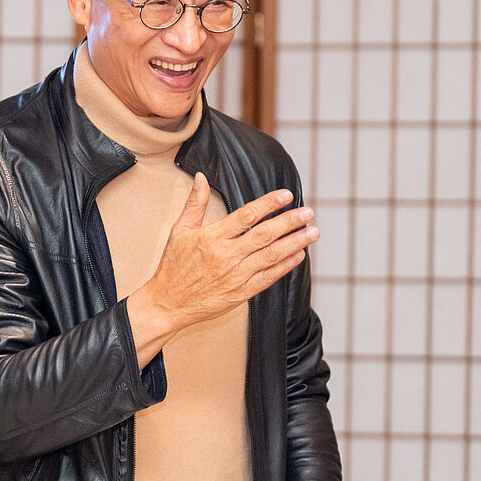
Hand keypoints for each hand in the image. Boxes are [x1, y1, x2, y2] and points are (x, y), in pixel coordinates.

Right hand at [127, 173, 317, 364]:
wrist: (168, 302)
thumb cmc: (174, 266)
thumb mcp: (180, 230)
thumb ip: (195, 203)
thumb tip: (202, 178)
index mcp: (212, 237)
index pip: (246, 216)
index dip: (268, 204)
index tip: (286, 195)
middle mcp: (227, 255)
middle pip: (264, 235)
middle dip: (289, 222)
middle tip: (308, 212)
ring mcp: (236, 275)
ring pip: (271, 256)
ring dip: (294, 243)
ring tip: (312, 232)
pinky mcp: (241, 293)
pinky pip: (268, 277)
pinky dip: (285, 266)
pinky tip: (299, 255)